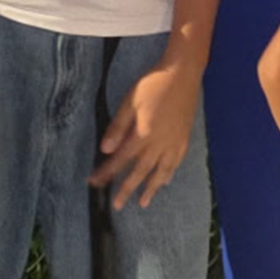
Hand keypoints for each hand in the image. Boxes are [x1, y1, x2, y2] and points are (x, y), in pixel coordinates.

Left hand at [90, 60, 201, 210]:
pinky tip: (166, 180)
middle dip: (127, 189)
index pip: (121, 159)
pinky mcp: (185, 138)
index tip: (94, 182)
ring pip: (162, 171)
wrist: (183, 73)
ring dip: (151, 188)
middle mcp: (160, 143)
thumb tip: (105, 150)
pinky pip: (177, 162)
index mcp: (144, 134)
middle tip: (117, 205)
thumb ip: (118, 127)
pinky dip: (169, 174)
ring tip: (143, 202)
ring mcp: (175, 142)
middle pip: (141, 171)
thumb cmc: (153, 84)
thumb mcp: (129, 102)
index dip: (107, 172)